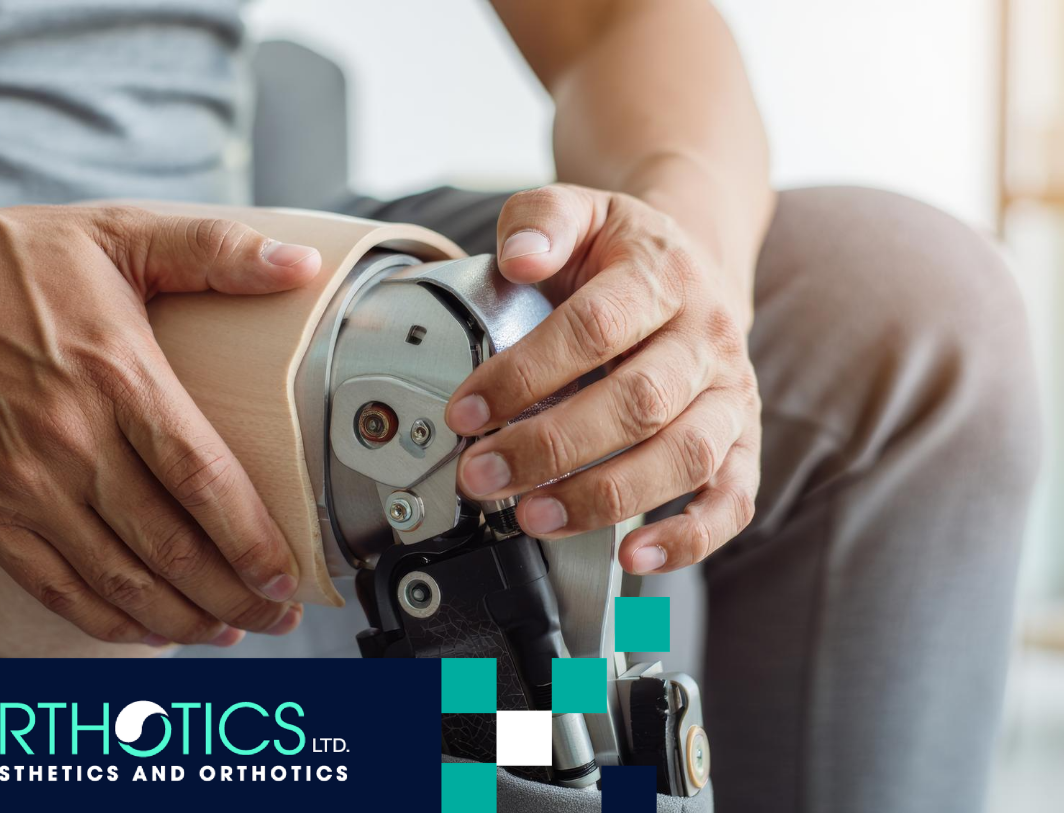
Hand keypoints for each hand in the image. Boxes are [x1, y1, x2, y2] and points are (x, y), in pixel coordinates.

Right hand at [0, 181, 321, 645]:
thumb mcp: (115, 234)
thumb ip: (215, 250)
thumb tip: (302, 264)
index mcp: (116, 375)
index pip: (200, 477)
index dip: (251, 539)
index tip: (286, 575)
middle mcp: (70, 440)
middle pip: (169, 545)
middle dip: (233, 594)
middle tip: (275, 617)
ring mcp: (19, 483)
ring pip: (116, 579)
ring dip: (180, 619)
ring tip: (226, 631)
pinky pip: (50, 586)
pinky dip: (103, 620)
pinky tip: (143, 629)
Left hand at [445, 184, 760, 573]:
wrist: (693, 260)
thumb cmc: (622, 251)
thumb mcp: (580, 211)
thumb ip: (540, 219)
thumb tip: (517, 255)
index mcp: (663, 277)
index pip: (594, 328)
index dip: (525, 373)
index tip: (466, 410)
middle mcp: (707, 338)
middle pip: (637, 402)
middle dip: (550, 447)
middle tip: (483, 475)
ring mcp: (730, 394)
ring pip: (684, 456)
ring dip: (604, 497)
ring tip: (533, 517)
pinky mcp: (742, 442)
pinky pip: (732, 499)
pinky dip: (688, 536)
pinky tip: (633, 555)